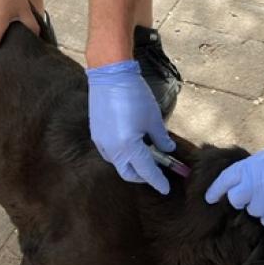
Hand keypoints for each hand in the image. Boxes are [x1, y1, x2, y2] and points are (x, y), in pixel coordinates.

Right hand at [87, 60, 174, 193]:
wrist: (110, 75)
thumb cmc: (134, 95)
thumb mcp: (153, 118)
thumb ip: (161, 138)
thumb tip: (167, 150)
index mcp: (128, 147)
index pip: (146, 171)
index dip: (158, 181)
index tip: (166, 188)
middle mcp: (112, 149)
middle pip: (128, 173)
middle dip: (143, 176)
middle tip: (157, 171)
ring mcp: (101, 142)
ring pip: (118, 164)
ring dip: (132, 165)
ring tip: (146, 155)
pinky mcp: (96, 134)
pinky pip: (110, 152)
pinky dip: (122, 155)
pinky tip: (131, 144)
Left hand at [205, 137, 263, 226]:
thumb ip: (249, 172)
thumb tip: (236, 188)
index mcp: (250, 166)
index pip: (225, 181)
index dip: (216, 191)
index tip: (210, 198)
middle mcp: (257, 183)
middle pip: (237, 200)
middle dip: (242, 199)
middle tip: (255, 193)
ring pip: (254, 212)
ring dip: (262, 206)